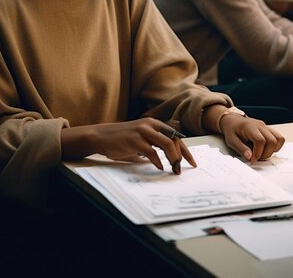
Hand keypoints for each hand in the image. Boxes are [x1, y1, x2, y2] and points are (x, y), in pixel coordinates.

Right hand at [66, 118, 196, 173]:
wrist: (101, 136)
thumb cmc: (121, 139)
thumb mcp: (140, 138)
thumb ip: (153, 145)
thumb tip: (167, 158)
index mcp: (153, 124)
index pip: (176, 136)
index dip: (185, 150)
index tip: (192, 163)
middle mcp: (150, 125)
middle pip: (174, 139)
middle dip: (181, 156)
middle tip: (181, 169)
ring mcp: (143, 132)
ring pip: (167, 143)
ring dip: (173, 158)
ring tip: (173, 169)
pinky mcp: (135, 141)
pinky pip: (152, 152)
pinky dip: (158, 161)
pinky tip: (159, 168)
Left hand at [218, 115, 284, 163]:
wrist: (232, 119)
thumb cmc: (231, 129)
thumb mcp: (231, 140)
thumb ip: (241, 149)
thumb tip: (250, 157)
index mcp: (249, 127)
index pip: (260, 140)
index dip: (258, 153)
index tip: (253, 160)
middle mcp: (260, 125)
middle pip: (272, 141)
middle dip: (266, 154)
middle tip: (257, 158)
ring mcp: (265, 126)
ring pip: (278, 139)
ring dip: (272, 150)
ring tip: (262, 154)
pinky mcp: (268, 129)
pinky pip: (279, 137)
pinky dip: (276, 146)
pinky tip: (267, 149)